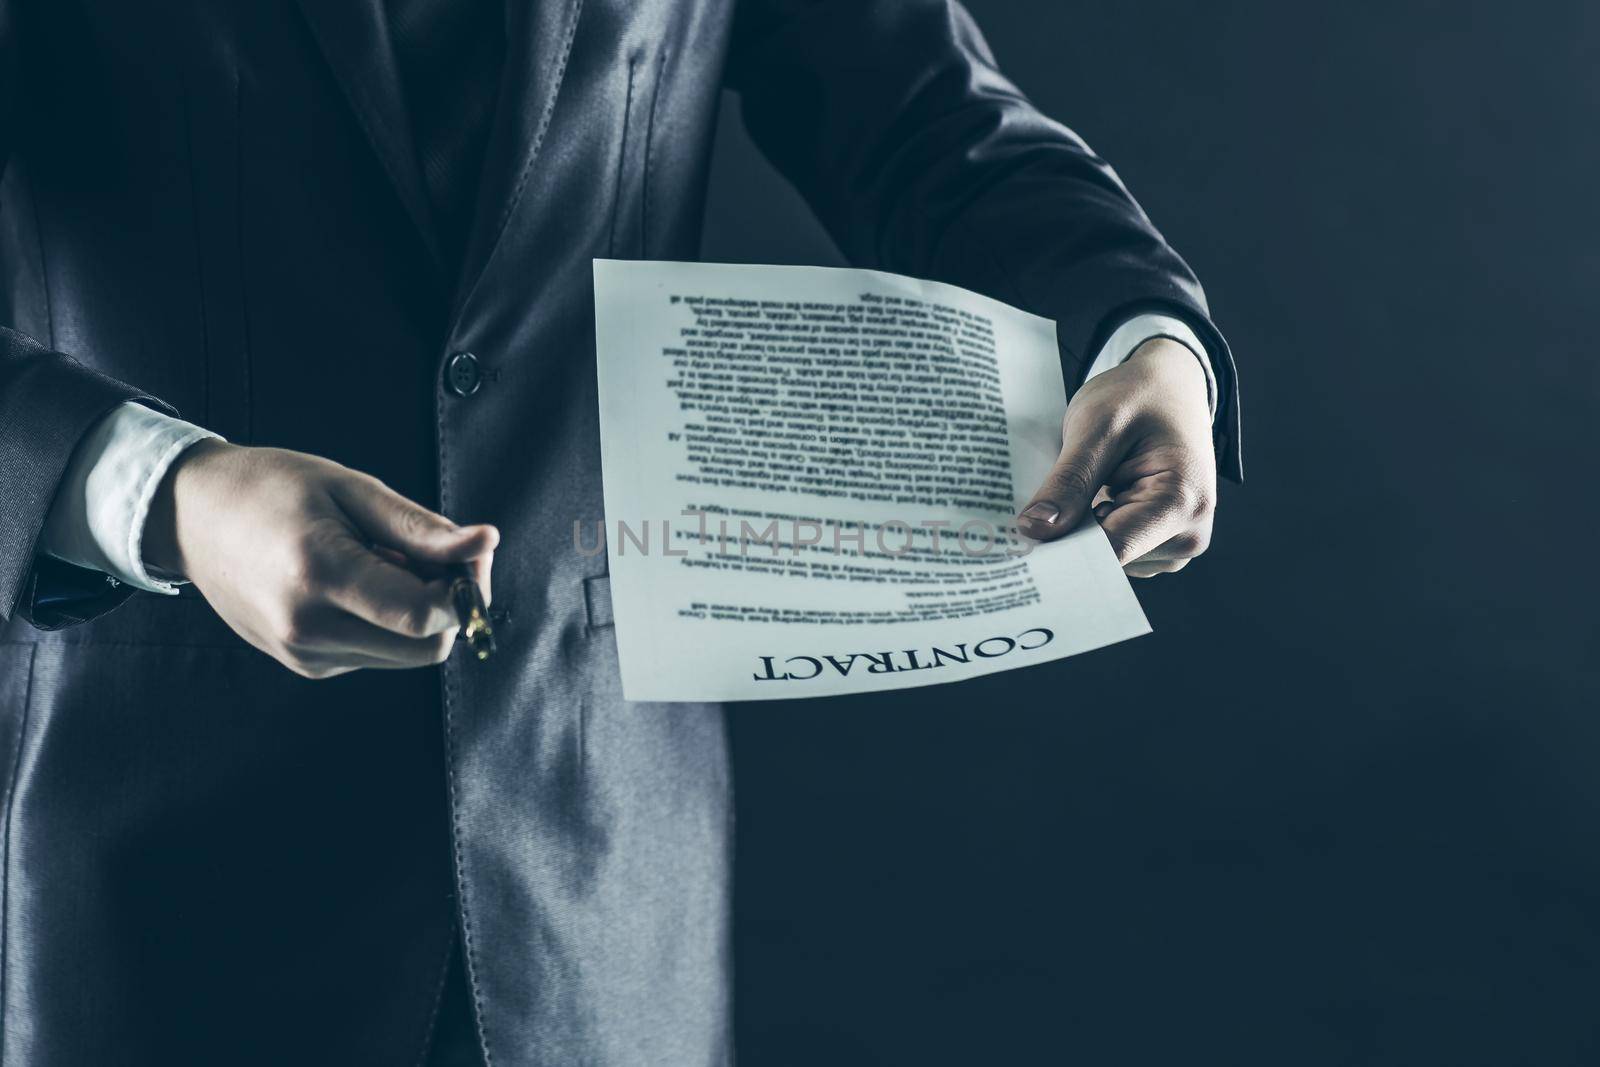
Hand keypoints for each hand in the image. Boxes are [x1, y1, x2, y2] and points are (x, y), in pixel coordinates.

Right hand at [143, 441, 497, 677]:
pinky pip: (377, 653)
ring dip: (418, 613)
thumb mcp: (352, 489)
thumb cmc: (272, 488)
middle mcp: (307, 628)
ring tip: (382, 561)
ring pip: (407, 655)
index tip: (469, 553)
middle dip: (450, 605)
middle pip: (427, 647)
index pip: (424, 615)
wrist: (190, 517)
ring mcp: (303, 654)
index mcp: (318, 576)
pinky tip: (358, 581)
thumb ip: (422, 528)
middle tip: (434, 553)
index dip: (466, 590)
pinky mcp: (305, 665)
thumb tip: (485, 545)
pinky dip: (387, 621)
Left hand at [1017, 338, 1215, 576]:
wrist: (1169, 386)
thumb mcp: (1096, 426)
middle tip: (1041, 505)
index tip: (1023, 543)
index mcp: (1182, 501)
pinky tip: (1091, 500)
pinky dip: (1094, 530)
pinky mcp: (1162, 544)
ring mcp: (1178, 543)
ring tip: (1082, 489)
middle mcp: (1190, 532)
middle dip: (1071, 535)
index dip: (1064, 549)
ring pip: (1109, 558)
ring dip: (1083, 531)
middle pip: (1111, 558)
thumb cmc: (1139, 396)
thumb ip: (1069, 481)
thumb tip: (1035, 530)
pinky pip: (1116, 551)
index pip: (1113, 550)